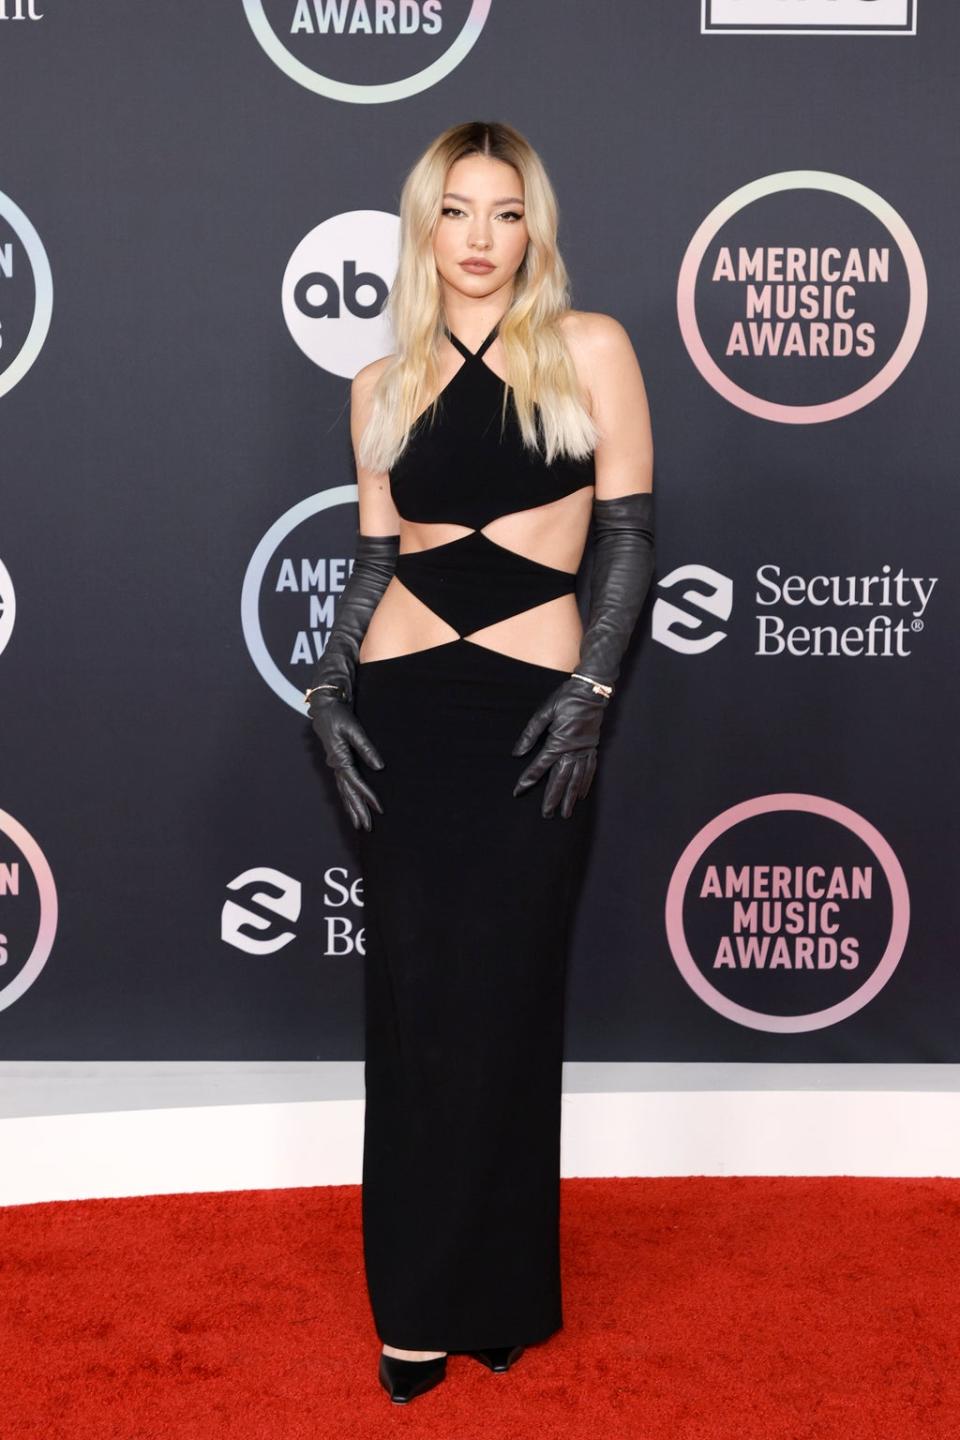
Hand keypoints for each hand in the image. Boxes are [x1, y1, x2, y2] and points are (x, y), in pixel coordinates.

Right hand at [308, 692, 384, 830]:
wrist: (324, 706)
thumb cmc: (338, 715)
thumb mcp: (354, 729)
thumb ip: (366, 748)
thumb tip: (379, 767)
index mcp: (339, 758)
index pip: (355, 782)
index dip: (367, 796)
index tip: (379, 808)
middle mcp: (335, 765)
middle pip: (348, 793)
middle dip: (357, 810)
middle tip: (367, 827)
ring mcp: (335, 765)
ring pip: (344, 791)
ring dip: (352, 807)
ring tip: (359, 824)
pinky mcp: (337, 762)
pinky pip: (343, 784)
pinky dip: (348, 797)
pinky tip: (352, 806)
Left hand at [510, 677, 607, 818]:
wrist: (591, 691)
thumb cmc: (566, 699)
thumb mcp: (544, 712)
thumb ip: (530, 734)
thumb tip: (517, 752)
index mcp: (558, 742)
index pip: (540, 766)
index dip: (528, 779)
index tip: (519, 791)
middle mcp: (573, 751)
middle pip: (561, 780)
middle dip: (553, 798)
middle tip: (547, 815)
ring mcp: (585, 751)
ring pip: (576, 780)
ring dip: (570, 797)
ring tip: (565, 813)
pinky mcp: (592, 748)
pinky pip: (589, 770)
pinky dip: (585, 784)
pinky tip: (582, 795)